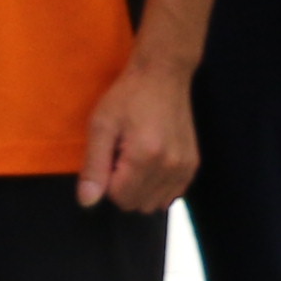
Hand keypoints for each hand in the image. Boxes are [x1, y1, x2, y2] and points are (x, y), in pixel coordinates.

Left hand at [77, 53, 199, 214]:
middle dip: (122, 187)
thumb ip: (94, 167)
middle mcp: (170, 167)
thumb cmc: (127, 97)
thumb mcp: (101, 126)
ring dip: (140, 189)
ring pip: (154, 203)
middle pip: (136, 204)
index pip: (119, 197)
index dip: (106, 182)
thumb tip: (87, 202)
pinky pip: (171, 195)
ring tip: (135, 158)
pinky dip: (157, 187)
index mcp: (145, 157)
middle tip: (121, 155)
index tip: (109, 156)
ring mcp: (185, 168)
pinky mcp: (193, 166)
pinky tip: (150, 164)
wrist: (162, 76)